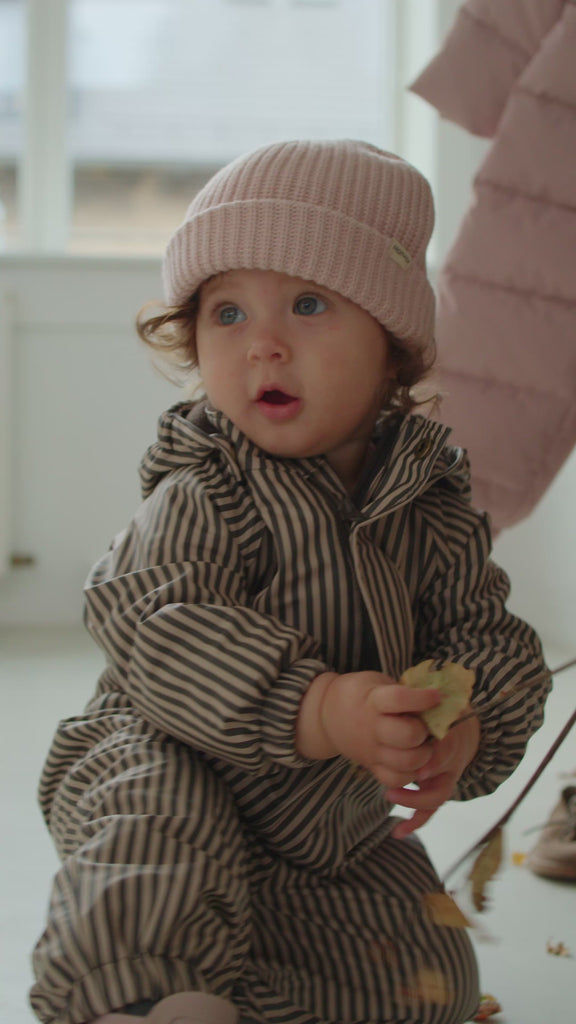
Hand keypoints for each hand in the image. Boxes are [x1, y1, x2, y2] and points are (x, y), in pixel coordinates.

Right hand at [296, 670, 441, 786]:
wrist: (327, 716)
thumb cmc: (362, 694)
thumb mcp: (378, 683)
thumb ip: (404, 691)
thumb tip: (439, 697)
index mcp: (373, 701)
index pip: (399, 699)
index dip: (423, 698)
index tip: (438, 696)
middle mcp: (372, 728)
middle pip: (408, 736)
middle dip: (426, 731)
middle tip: (428, 726)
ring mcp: (371, 751)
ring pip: (407, 762)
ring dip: (425, 755)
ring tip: (424, 744)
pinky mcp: (372, 768)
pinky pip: (396, 779)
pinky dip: (411, 774)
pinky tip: (414, 760)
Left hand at [388, 710, 480, 837]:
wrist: (459, 721)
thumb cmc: (437, 706)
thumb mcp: (433, 699)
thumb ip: (422, 699)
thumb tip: (422, 698)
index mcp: (453, 733)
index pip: (448, 749)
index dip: (436, 760)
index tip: (420, 770)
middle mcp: (452, 759)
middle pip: (441, 777)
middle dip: (420, 787)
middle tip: (394, 789)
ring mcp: (446, 775)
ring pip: (436, 796)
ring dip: (414, 803)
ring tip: (389, 798)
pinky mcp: (439, 787)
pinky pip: (430, 809)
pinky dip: (415, 822)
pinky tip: (397, 832)